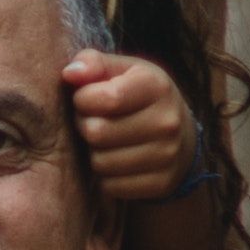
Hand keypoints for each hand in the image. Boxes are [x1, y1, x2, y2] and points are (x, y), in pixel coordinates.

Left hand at [63, 50, 193, 209]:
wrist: (180, 138)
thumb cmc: (139, 97)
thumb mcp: (122, 71)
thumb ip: (94, 64)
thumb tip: (70, 73)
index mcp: (157, 86)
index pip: (106, 98)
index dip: (82, 99)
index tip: (85, 98)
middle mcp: (167, 122)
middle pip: (97, 132)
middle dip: (85, 126)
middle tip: (92, 121)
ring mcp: (167, 156)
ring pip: (100, 162)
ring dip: (93, 153)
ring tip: (104, 141)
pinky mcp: (160, 184)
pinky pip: (110, 186)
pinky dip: (105, 176)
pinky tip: (116, 161)